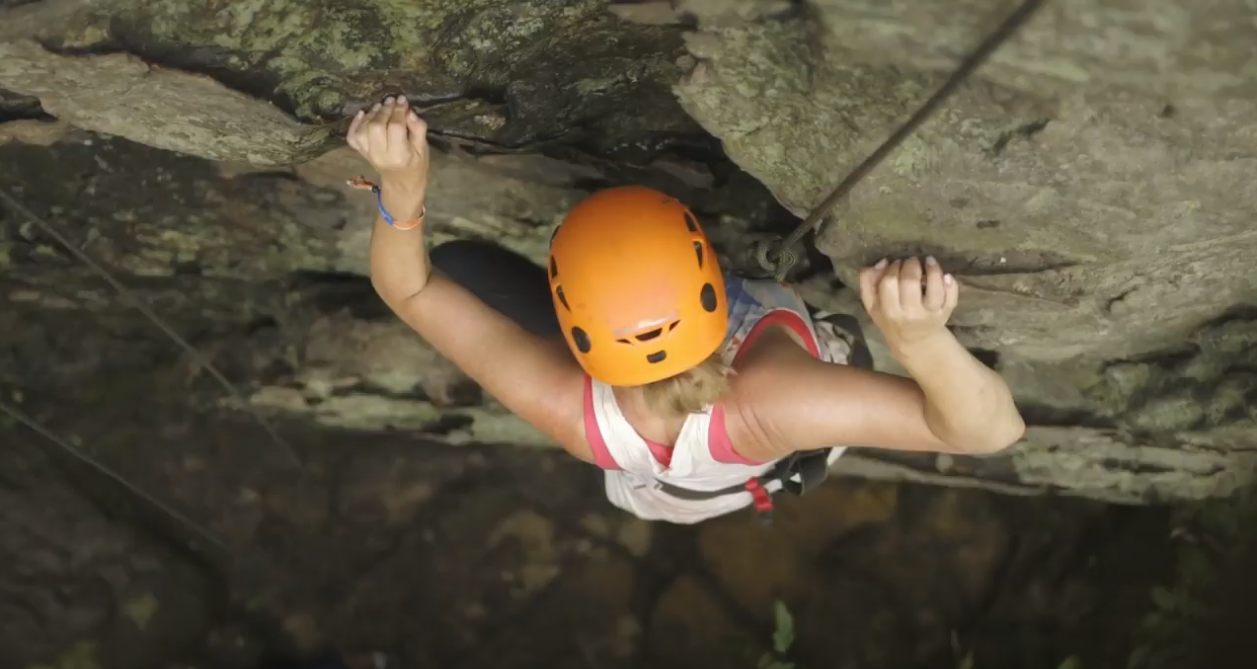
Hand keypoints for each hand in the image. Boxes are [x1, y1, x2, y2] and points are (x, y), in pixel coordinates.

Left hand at [346, 95, 429, 220]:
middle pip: (376, 127)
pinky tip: (362, 113)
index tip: (403, 100)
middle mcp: (380, 155)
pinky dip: (354, 123)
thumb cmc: (416, 164)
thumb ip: (417, 129)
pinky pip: (352, 137)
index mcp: (399, 155)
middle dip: (385, 110)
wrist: (401, 183)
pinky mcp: (361, 152)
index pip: (396, 127)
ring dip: (371, 115)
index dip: (399, 111)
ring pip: (363, 131)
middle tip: (392, 100)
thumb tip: (408, 110)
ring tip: (380, 106)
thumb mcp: (423, 148)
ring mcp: (368, 154)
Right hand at [858, 256, 958, 347]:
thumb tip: (882, 262)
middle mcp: (911, 314)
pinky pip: (951, 298)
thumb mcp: (873, 305)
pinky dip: (951, 284)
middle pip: (910, 282)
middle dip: (910, 265)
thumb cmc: (891, 319)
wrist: (914, 342)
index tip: (895, 264)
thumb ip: (868, 282)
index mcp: (889, 312)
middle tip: (910, 261)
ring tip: (928, 261)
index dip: (892, 268)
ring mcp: (930, 314)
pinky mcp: (945, 314)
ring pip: (934, 289)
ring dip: (933, 270)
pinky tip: (946, 275)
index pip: (888, 283)